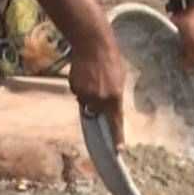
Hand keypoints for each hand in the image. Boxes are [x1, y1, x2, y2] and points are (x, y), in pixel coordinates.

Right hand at [70, 29, 125, 150]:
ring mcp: (85, 95)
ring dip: (89, 95)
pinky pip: (78, 94)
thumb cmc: (110, 59)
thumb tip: (109, 108)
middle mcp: (99, 100)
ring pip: (86, 103)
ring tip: (93, 77)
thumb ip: (114, 96)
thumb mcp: (119, 79)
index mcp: (114, 98)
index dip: (116, 138)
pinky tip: (85, 74)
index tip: (118, 151)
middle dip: (97, 105)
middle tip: (99, 87)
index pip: (115, 123)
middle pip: (96, 113)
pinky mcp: (74, 88)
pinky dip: (81, 88)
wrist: (92, 43)